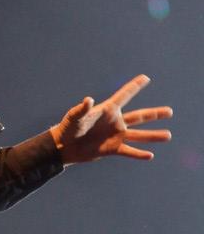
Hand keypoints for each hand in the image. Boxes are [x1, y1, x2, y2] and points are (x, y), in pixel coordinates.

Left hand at [50, 74, 171, 163]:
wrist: (64, 146)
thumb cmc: (68, 128)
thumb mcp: (74, 117)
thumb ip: (82, 109)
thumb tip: (88, 100)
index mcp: (108, 110)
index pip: (124, 96)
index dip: (134, 87)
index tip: (145, 78)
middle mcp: (115, 122)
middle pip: (139, 117)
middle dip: (154, 114)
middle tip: (170, 112)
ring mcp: (115, 136)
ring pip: (138, 135)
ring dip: (153, 136)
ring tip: (168, 135)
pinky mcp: (112, 149)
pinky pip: (128, 151)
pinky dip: (138, 154)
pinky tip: (150, 156)